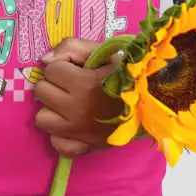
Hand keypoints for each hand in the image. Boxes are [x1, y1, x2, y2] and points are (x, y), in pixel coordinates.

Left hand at [33, 37, 122, 157]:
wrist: (153, 103)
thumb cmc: (127, 74)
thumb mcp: (103, 51)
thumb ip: (72, 47)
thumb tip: (45, 60)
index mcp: (83, 84)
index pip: (51, 69)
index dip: (63, 66)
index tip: (76, 69)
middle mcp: (77, 110)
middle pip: (42, 92)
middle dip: (54, 85)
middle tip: (71, 85)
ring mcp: (79, 132)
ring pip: (42, 119)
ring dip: (53, 110)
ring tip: (69, 105)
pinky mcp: (85, 148)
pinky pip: (57, 144)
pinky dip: (61, 135)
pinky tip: (72, 125)